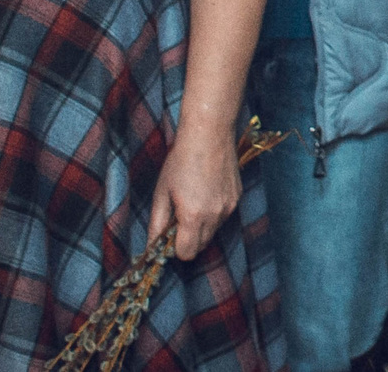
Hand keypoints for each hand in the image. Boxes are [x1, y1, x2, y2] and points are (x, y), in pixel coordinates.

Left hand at [147, 120, 242, 259]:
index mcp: (193, 216)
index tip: (169, 234)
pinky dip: (214, 212)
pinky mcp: (237, 198)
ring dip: (202, 225)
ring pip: (213, 231)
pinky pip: (223, 216)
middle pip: (201, 246)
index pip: (187, 254)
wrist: (209, 134)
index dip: (175, 248)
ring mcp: (229, 207)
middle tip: (179, 216)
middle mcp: (215, 216)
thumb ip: (156, 223)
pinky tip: (207, 191)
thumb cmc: (181, 160)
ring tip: (194, 199)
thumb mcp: (162, 192)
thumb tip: (150, 247)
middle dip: (189, 239)